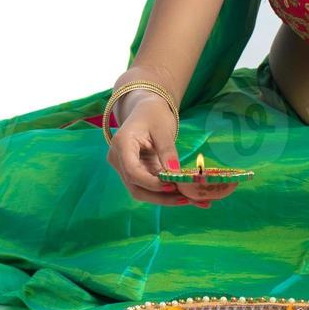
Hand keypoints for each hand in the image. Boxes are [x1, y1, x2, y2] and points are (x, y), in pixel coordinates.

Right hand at [104, 95, 236, 208]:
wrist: (146, 109)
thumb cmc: (154, 114)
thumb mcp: (163, 129)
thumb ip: (167, 151)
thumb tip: (175, 174)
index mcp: (122, 145)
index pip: (133, 171)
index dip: (151, 183)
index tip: (172, 185)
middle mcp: (118, 160)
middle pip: (136, 187)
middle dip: (161, 197)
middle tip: (186, 199)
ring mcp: (124, 168)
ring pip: (142, 191)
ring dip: (165, 198)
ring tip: (190, 200)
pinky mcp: (135, 173)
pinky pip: (148, 187)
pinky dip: (165, 193)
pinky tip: (185, 196)